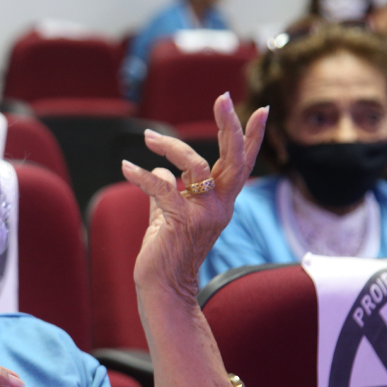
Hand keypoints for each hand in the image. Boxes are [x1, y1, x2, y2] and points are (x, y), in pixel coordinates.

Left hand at [121, 93, 267, 298]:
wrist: (162, 288)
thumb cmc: (165, 253)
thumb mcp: (167, 215)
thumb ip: (168, 190)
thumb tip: (162, 169)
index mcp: (221, 202)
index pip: (242, 163)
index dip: (252, 137)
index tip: (260, 109)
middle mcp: (220, 206)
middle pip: (235, 158)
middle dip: (230, 125)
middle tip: (222, 98)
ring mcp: (204, 214)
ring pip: (198, 165)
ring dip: (172, 146)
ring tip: (148, 136)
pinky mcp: (181, 220)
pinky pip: (162, 186)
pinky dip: (141, 174)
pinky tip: (126, 166)